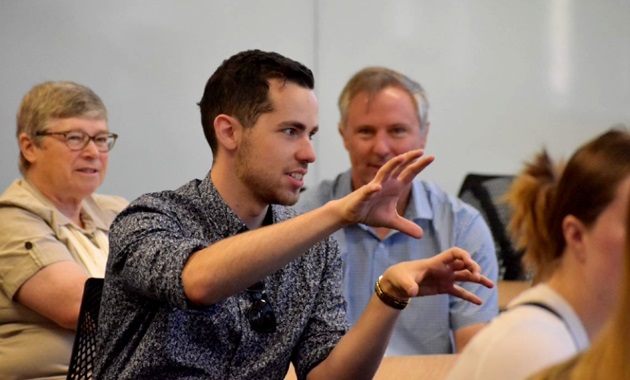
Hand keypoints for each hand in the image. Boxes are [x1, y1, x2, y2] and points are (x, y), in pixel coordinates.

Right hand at [337, 149, 433, 236]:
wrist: (351, 213)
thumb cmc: (371, 212)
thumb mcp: (391, 221)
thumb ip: (405, 226)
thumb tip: (421, 235)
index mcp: (395, 186)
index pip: (409, 173)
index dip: (419, 165)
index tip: (431, 157)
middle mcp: (386, 183)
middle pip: (399, 167)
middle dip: (409, 159)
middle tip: (421, 151)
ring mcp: (374, 187)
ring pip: (383, 172)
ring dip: (392, 165)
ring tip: (401, 158)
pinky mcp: (362, 195)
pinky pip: (368, 191)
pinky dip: (371, 189)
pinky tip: (376, 188)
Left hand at [380, 247, 494, 304]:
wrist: (397, 285)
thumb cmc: (399, 277)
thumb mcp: (403, 280)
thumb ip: (408, 285)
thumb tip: (412, 291)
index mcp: (436, 262)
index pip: (455, 253)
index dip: (464, 255)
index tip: (469, 263)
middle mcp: (444, 268)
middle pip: (464, 264)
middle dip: (473, 267)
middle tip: (478, 276)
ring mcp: (445, 278)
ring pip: (466, 277)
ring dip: (478, 279)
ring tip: (491, 285)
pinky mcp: (444, 288)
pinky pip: (460, 292)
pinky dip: (470, 297)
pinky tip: (480, 302)